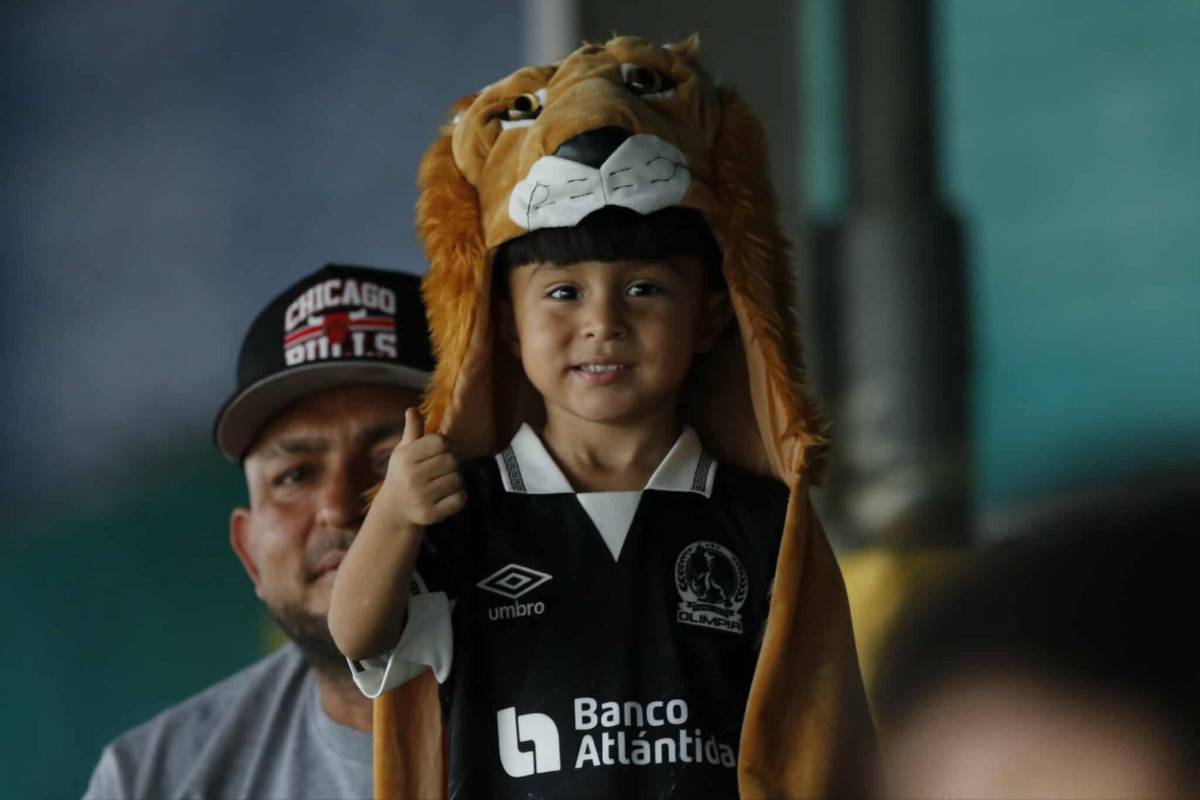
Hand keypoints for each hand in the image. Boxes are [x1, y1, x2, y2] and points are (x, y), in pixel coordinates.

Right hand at [379, 408, 466, 526]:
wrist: (394, 509)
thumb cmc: (403, 473)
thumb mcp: (403, 451)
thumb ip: (412, 431)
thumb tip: (412, 410)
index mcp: (406, 458)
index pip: (441, 442)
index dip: (445, 446)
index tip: (439, 453)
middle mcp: (412, 477)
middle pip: (452, 460)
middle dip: (451, 464)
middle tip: (442, 470)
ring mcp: (421, 497)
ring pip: (458, 479)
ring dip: (456, 481)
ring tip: (443, 483)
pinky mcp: (430, 515)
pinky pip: (460, 499)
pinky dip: (459, 497)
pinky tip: (446, 497)